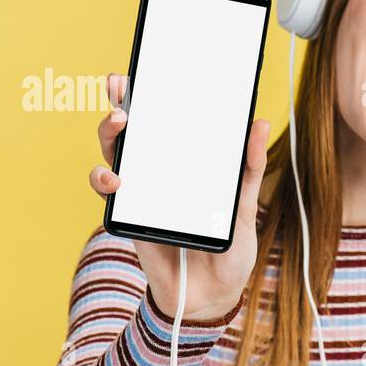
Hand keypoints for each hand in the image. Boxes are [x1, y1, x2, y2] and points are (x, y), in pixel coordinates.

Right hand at [90, 72, 271, 321]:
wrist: (210, 298)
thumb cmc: (228, 251)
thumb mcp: (244, 207)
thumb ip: (249, 168)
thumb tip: (259, 124)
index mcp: (189, 166)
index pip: (171, 123)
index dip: (158, 94)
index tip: (152, 67)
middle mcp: (162, 174)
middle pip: (136, 130)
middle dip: (125, 102)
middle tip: (124, 86)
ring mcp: (142, 193)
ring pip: (116, 154)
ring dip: (111, 134)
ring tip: (120, 124)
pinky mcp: (128, 217)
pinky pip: (109, 192)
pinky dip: (106, 181)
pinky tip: (116, 179)